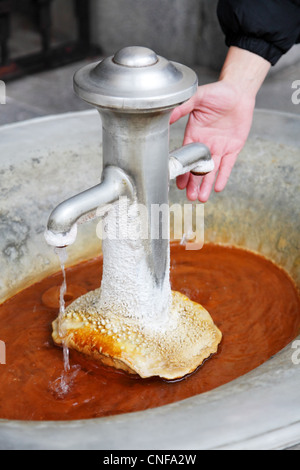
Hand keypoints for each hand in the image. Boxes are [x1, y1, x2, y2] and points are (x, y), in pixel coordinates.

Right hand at [170, 47, 270, 201]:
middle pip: (198, 168)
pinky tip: (217, 188)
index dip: (182, 170)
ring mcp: (219, 147)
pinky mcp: (233, 148)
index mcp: (194, 134)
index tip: (177, 182)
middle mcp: (205, 144)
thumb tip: (167, 115)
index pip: (186, 156)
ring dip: (206, 184)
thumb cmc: (218, 92)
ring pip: (211, 170)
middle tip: (190, 197)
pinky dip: (223, 176)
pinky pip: (228, 165)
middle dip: (193, 183)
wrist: (239, 91)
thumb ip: (183, 107)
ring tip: (201, 198)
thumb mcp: (198, 97)